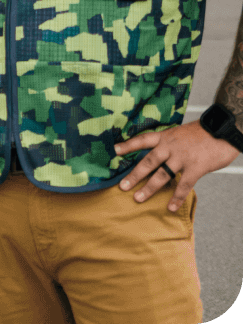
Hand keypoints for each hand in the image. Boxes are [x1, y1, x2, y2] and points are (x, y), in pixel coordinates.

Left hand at [116, 121, 240, 211]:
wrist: (224, 131)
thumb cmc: (203, 133)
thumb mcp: (180, 134)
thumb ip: (169, 144)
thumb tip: (159, 154)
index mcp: (165, 137)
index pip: (142, 140)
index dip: (128, 145)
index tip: (114, 150)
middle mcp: (170, 146)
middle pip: (148, 161)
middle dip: (134, 175)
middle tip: (122, 186)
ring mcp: (182, 157)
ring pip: (162, 174)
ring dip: (149, 188)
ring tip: (138, 198)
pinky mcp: (196, 167)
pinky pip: (184, 185)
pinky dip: (176, 197)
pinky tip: (170, 207)